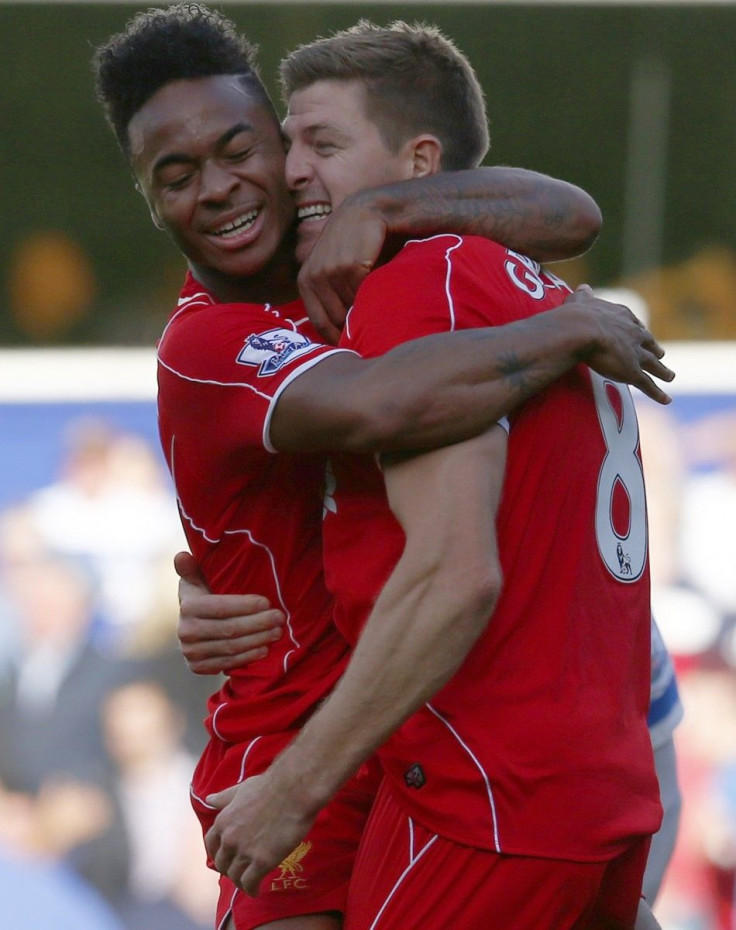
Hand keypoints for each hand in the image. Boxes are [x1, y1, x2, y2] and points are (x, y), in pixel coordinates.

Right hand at [175, 551, 284, 673]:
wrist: (193, 626)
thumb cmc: (203, 595)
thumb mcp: (197, 579)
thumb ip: (192, 567)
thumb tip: (181, 555)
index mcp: (187, 606)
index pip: (221, 607)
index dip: (246, 606)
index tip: (268, 602)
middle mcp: (185, 632)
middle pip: (229, 629)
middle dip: (258, 623)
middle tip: (280, 618)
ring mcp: (190, 652)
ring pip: (231, 647)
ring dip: (258, 640)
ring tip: (277, 632)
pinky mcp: (197, 668)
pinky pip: (228, 663)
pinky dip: (248, 657)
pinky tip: (264, 649)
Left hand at [205, 774, 316, 895]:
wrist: (293, 790)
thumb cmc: (270, 786)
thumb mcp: (242, 789)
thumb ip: (225, 798)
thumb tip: (209, 798)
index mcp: (223, 821)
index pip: (211, 845)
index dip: (218, 853)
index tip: (226, 857)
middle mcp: (229, 838)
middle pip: (223, 863)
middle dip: (230, 869)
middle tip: (240, 871)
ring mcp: (245, 851)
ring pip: (235, 876)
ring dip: (241, 882)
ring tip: (249, 883)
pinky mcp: (262, 862)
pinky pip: (250, 883)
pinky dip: (252, 890)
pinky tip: (257, 891)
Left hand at [297, 197, 387, 342]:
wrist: (373, 210)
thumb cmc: (360, 245)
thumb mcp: (337, 268)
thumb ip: (334, 295)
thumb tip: (343, 335)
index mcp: (306, 280)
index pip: (319, 322)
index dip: (337, 337)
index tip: (353, 343)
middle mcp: (313, 276)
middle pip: (336, 319)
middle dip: (353, 326)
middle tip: (372, 329)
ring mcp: (330, 270)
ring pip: (350, 308)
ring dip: (366, 311)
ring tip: (380, 308)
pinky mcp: (349, 265)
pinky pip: (362, 295)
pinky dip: (373, 297)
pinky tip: (383, 290)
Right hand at [569, 285, 674, 403]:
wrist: (583, 329)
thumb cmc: (578, 315)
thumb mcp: (580, 300)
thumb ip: (584, 296)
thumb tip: (583, 287)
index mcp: (622, 317)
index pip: (634, 325)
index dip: (637, 330)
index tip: (641, 333)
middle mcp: (633, 334)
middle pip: (647, 343)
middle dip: (653, 349)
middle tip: (660, 354)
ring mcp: (635, 354)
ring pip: (653, 364)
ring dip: (662, 371)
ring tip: (670, 376)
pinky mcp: (632, 372)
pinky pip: (647, 385)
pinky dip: (658, 394)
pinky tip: (666, 400)